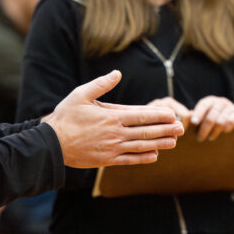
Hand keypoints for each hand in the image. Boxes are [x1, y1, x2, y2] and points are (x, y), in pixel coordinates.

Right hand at [45, 70, 182, 167]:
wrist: (52, 144)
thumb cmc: (66, 117)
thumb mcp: (80, 94)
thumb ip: (101, 84)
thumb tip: (117, 73)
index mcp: (112, 116)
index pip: (142, 115)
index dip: (159, 115)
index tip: (172, 114)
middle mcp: (115, 133)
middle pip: (146, 132)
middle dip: (166, 129)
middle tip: (181, 128)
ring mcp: (112, 148)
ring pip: (141, 147)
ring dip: (159, 144)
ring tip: (173, 142)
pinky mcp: (107, 160)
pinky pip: (129, 160)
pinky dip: (143, 158)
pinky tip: (155, 156)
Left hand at [189, 96, 233, 141]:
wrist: (231, 117)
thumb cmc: (212, 118)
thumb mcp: (204, 116)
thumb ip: (195, 117)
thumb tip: (186, 120)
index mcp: (210, 101)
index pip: (203, 105)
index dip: (198, 114)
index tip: (193, 123)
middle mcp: (220, 102)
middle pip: (211, 115)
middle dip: (205, 128)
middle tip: (200, 138)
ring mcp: (230, 107)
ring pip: (221, 121)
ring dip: (214, 131)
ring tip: (210, 138)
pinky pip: (231, 121)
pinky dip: (226, 128)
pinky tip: (223, 133)